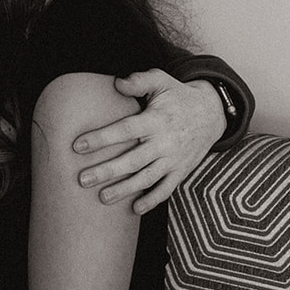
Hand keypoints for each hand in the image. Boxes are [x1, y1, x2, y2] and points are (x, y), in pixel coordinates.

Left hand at [73, 70, 225, 214]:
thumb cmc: (177, 95)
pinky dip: (152, 200)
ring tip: (102, 198)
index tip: (77, 146)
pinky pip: (166, 189)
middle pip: (132, 160)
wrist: (212, 113)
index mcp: (156, 120)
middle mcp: (165, 142)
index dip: (101, 138)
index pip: (125, 130)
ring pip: (147, 178)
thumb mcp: (160, 80)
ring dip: (124, 190)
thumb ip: (138, 81)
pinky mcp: (181, 170)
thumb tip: (116, 83)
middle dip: (106, 171)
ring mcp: (174, 159)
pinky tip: (135, 209)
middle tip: (82, 179)